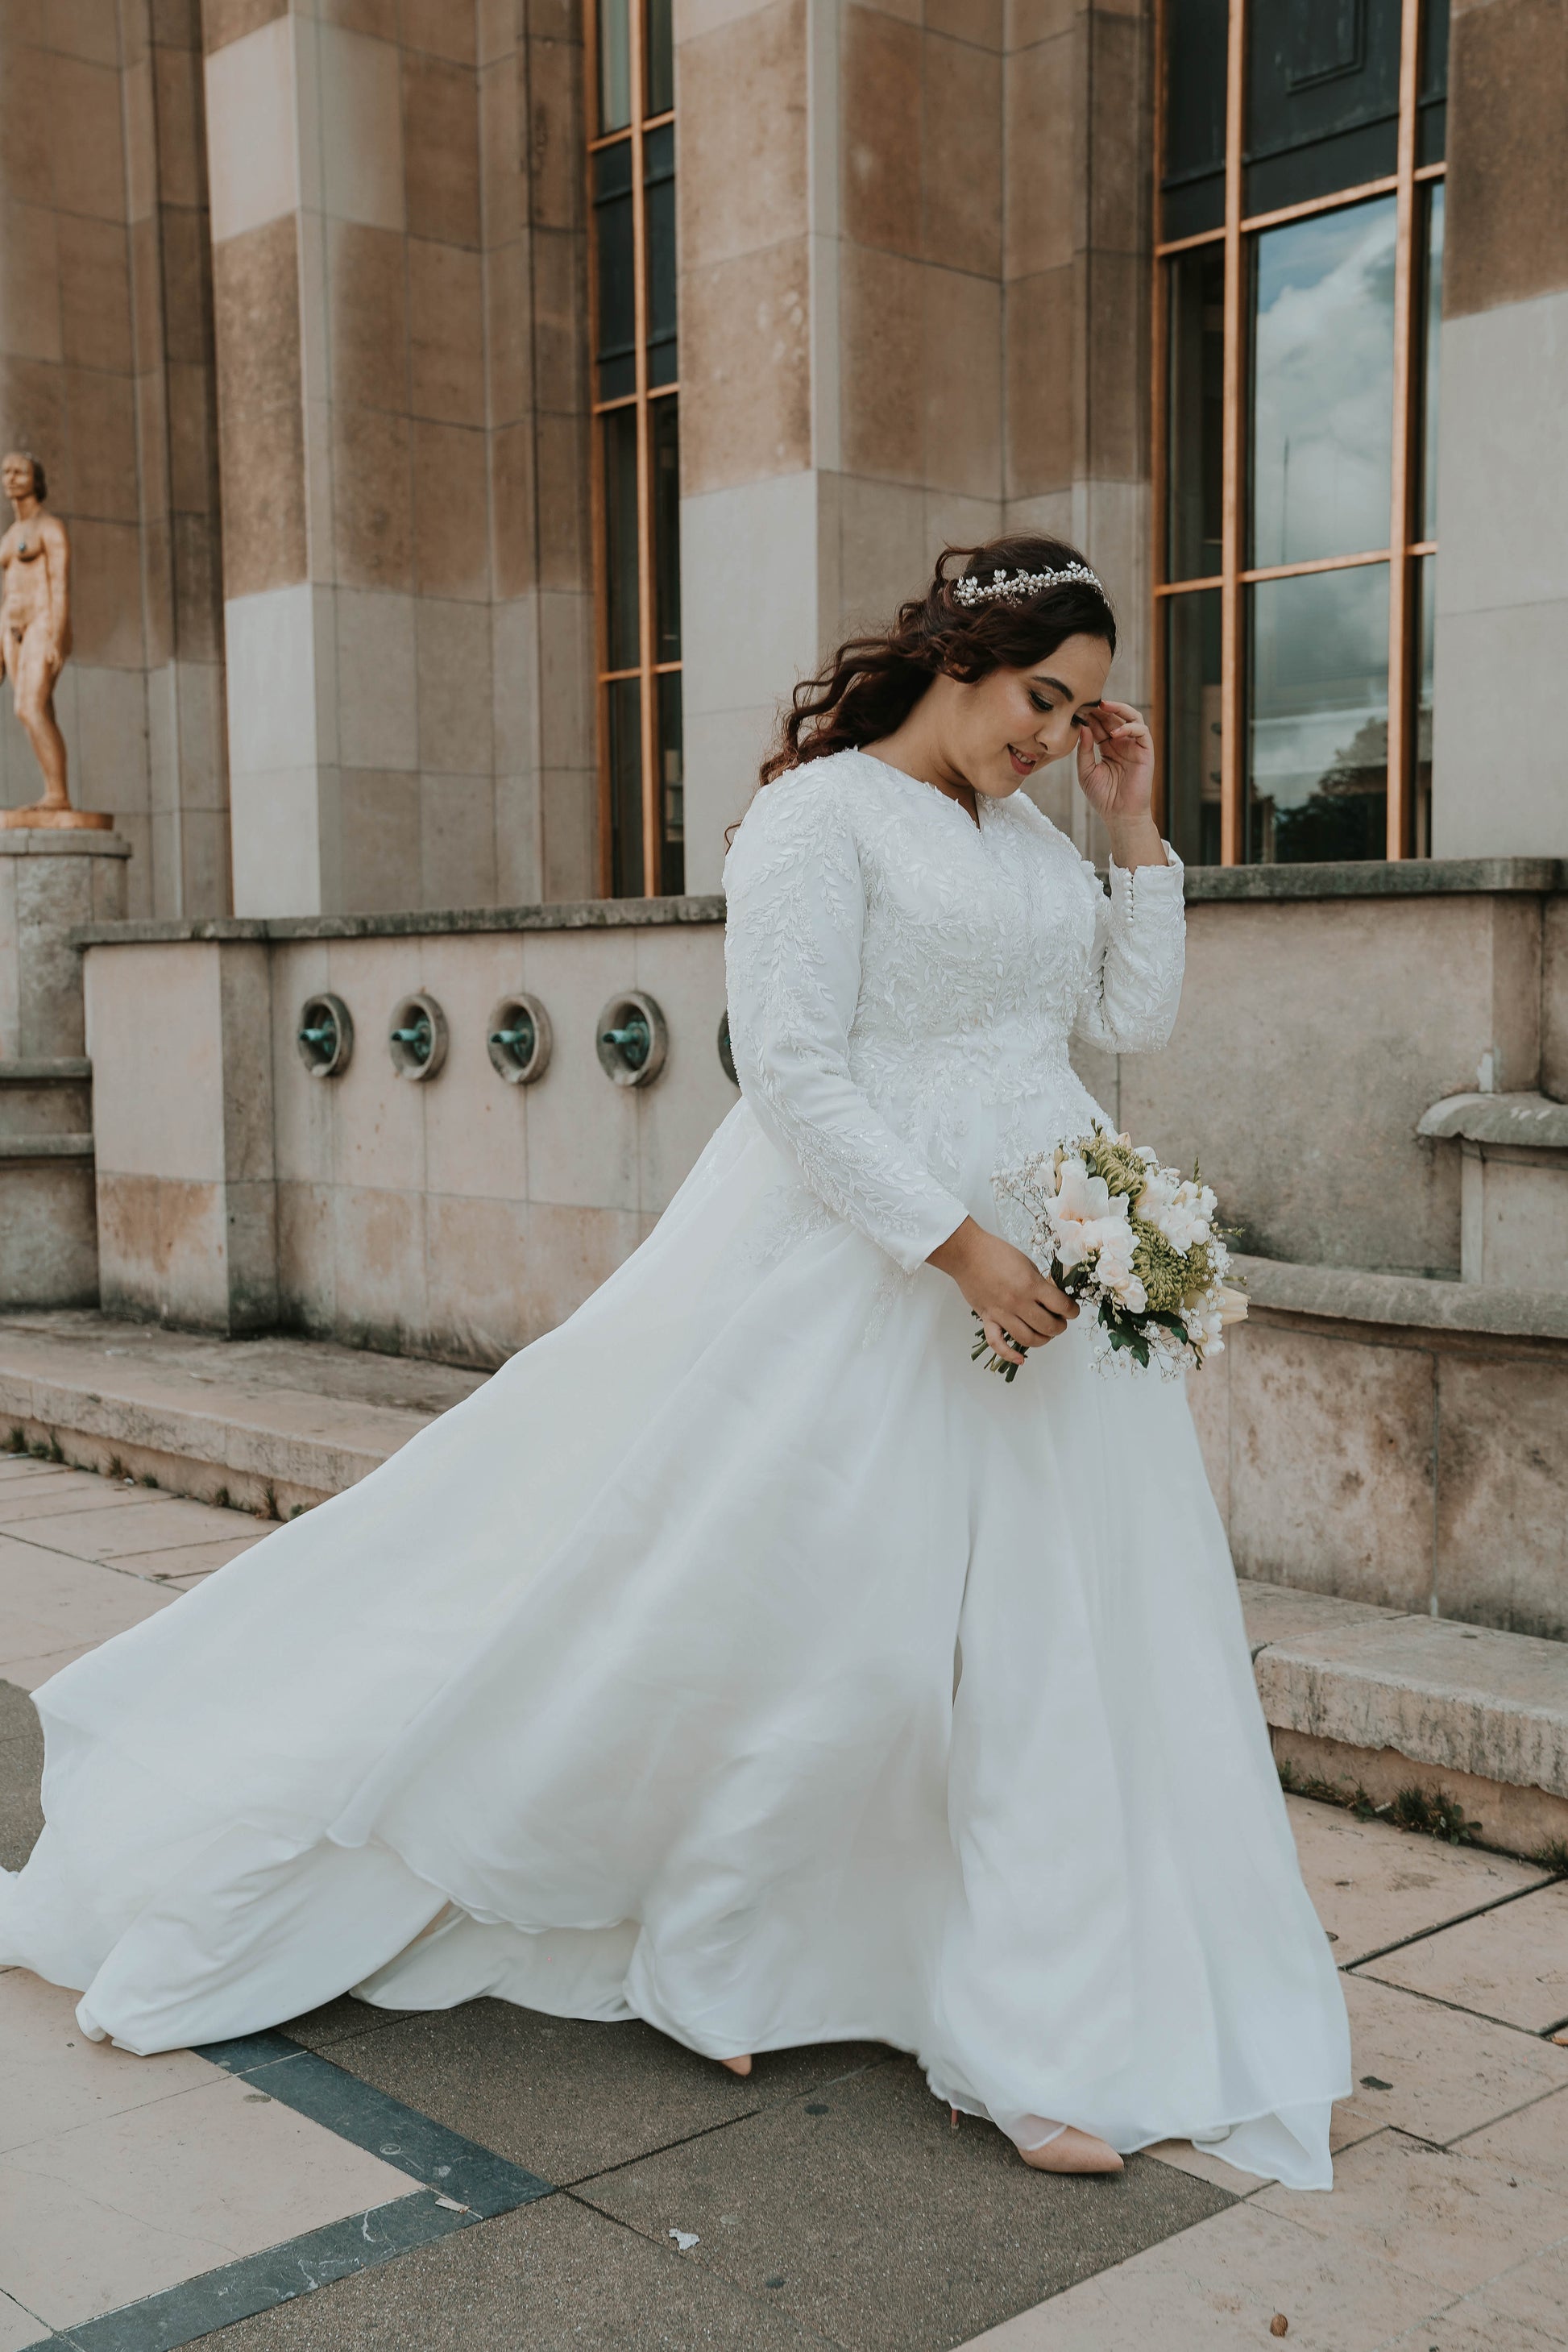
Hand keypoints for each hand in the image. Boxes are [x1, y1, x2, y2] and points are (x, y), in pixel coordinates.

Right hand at [927, 1219, 1077, 1365]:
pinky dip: (1009, 1355)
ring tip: (1045, 1333)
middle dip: (1059, 1327)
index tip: (1072, 1311)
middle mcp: (1018, 1302)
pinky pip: (997, 1343)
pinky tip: (1021, 1359)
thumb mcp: (1027, 1263)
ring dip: (1042, 1340)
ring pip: (1028, 1339)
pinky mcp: (987, 1318)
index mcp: (1031, 1285)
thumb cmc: (996, 1253)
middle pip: (1048, 1326)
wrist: (967, 1253)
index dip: (1072, 1311)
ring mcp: (1002, 1313)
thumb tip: (1051, 1299)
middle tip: (1060, 1322)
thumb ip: (1039, 1284)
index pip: (1062, 1306)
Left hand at [1075, 699, 1153, 823]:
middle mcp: (1122, 743)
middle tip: (1087, 703)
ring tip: (1103, 706)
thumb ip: (1084, 749)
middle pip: (1113, 718)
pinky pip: (1142, 731)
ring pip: (1131, 717)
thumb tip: (1083, 726)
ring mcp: (1134, 746)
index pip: (1099, 724)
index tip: (1076, 709)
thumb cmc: (1103, 797)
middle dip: (1101, 709)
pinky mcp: (1145, 751)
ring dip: (1118, 709)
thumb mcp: (1086, 771)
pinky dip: (1129, 727)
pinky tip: (1115, 734)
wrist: (1119, 815)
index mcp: (1107, 747)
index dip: (1090, 716)